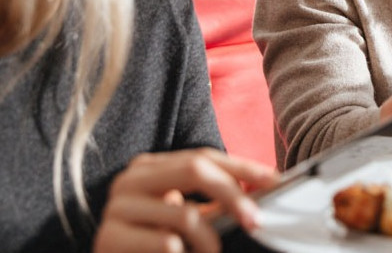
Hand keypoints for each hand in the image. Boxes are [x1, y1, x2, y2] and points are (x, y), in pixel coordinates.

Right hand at [94, 148, 278, 252]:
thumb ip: (214, 200)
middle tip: (256, 220)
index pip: (202, 157)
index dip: (241, 166)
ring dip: (210, 240)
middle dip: (233, 195)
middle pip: (195, 170)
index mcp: (148, 168)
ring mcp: (115, 208)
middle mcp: (129, 180)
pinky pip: (166, 244)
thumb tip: (263, 186)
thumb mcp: (184, 217)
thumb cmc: (153, 245)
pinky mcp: (108, 239)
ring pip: (185, 214)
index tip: (274, 180)